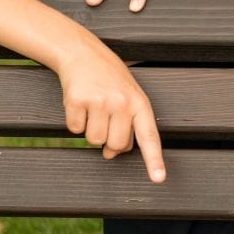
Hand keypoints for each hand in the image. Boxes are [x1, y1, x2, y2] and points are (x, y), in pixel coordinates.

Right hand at [54, 39, 165, 182]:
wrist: (84, 54)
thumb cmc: (111, 81)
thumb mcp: (128, 98)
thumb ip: (127, 126)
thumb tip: (111, 155)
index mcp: (140, 103)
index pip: (149, 136)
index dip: (154, 159)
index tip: (159, 179)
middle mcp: (122, 103)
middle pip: (115, 145)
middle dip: (109, 140)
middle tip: (107, 119)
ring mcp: (99, 102)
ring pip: (94, 140)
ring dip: (91, 130)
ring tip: (95, 108)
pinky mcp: (77, 101)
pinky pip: (74, 129)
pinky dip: (75, 121)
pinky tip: (81, 103)